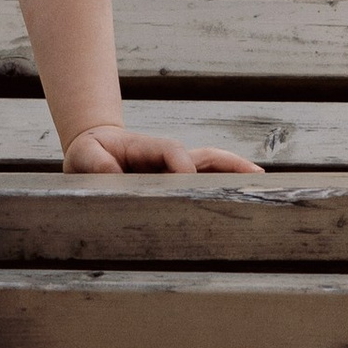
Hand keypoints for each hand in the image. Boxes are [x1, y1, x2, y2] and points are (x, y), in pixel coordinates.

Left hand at [61, 123, 264, 175]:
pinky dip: (227, 186)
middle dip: (229, 166)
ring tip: (263, 187)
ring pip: (214, 168)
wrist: (94, 153)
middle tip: (255, 178)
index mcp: (147, 148)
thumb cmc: (90, 154)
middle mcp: (169, 157)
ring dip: (237, 175)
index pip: (172, 152)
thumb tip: (113, 174)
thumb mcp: (84, 155)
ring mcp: (177, 169)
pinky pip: (206, 182)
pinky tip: (244, 199)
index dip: (183, 165)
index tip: (189, 180)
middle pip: (206, 156)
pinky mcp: (178, 181)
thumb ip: (95, 162)